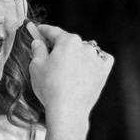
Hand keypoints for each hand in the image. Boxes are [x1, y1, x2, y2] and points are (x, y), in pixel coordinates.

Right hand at [27, 22, 112, 139]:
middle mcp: (85, 46)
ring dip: (77, 55)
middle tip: (49, 55)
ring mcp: (96, 59)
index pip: (54, 32)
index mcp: (68, 41)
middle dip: (60, 46)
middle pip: (69, 42)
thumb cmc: (50, 87)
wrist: (68, 110)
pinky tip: (90, 66)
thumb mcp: (36, 66)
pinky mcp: (103, 72)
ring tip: (68, 68)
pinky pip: (103, 60)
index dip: (44, 30)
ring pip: (85, 50)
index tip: (38, 29)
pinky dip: (97, 60)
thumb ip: (37, 50)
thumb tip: (38, 42)